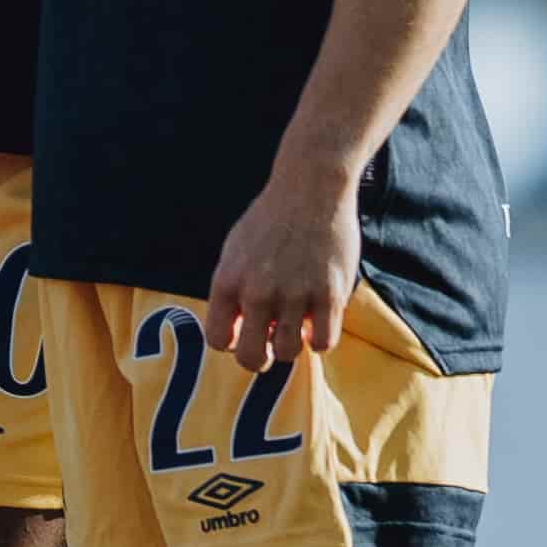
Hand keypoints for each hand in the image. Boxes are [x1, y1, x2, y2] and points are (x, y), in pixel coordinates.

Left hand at [202, 164, 361, 372]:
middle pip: (251, 358)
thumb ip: (232, 291)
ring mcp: (294, 295)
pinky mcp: (329, 294)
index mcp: (227, 281)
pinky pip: (324, 343)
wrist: (310, 188)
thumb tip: (237, 334)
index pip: (217, 340)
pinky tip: (319, 318)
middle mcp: (257, 292)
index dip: (232, 342)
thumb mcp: (235, 251)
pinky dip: (321, 338)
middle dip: (259, 358)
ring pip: (288, 353)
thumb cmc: (271, 219)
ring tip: (296, 322)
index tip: (245, 332)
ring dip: (291, 344)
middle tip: (270, 342)